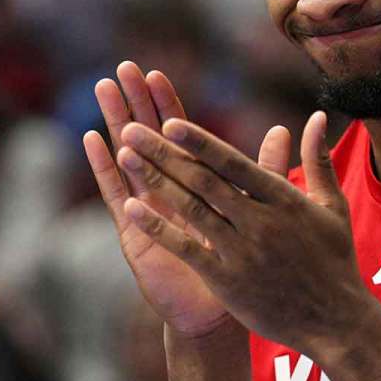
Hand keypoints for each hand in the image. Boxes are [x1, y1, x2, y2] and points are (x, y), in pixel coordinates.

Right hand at [83, 62, 289, 337]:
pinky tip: (94, 140)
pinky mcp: (134, 232)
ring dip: (115, 123)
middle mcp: (166, 190)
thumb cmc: (240, 260)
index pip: (178, 133)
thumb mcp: (258, 209)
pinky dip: (105, 167)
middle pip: (148, 137)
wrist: (220, 311)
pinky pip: (117, 196)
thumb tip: (286, 129)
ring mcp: (147, 208)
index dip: (167, 103)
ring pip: (128, 157)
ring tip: (103, 90)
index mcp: (195, 182)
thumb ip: (266, 170)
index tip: (155, 72)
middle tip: (122, 69)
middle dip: (136, 102)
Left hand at [115, 109, 375, 359]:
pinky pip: (187, 249)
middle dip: (165, 153)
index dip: (200, 142)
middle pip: (204, 181)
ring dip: (155, 181)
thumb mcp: (332, 205)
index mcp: (284, 199)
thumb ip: (318, 159)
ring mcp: (242, 252)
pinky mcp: (228, 280)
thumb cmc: (335, 260)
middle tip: (132, 129)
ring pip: (191, 209)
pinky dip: (159, 228)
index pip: (234, 163)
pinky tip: (132, 209)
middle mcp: (260, 221)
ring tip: (126, 157)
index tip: (170, 122)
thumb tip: (318, 116)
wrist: (335, 321)